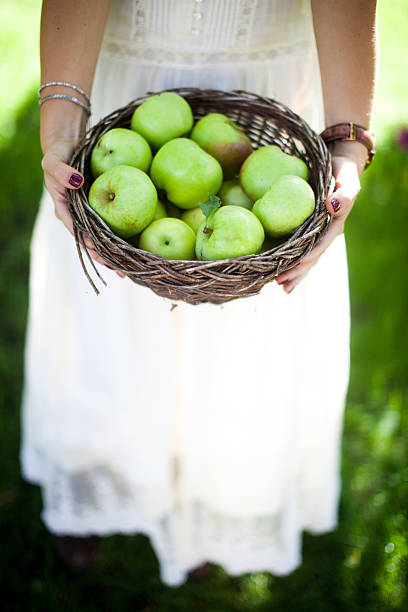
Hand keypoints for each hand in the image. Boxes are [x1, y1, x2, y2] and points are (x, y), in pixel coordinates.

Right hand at [41, 139, 124, 276]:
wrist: (67, 146)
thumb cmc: (58, 154)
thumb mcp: (54, 161)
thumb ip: (61, 171)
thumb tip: (76, 181)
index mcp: (65, 211)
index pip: (79, 235)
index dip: (92, 247)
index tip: (105, 257)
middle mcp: (77, 217)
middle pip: (93, 243)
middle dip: (107, 258)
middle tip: (124, 272)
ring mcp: (89, 214)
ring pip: (104, 237)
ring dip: (117, 252)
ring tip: (132, 267)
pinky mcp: (100, 207)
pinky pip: (112, 223)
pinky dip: (122, 234)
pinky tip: (136, 243)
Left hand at [275, 142, 365, 292]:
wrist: (340, 162)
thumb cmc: (342, 169)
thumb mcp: (347, 176)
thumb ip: (344, 192)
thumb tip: (332, 206)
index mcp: (334, 224)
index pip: (318, 246)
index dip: (305, 259)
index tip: (290, 268)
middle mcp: (325, 232)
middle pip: (310, 257)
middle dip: (296, 272)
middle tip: (279, 284)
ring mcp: (317, 231)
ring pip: (304, 256)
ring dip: (292, 271)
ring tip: (278, 284)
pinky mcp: (308, 227)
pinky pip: (298, 245)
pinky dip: (289, 258)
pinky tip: (277, 267)